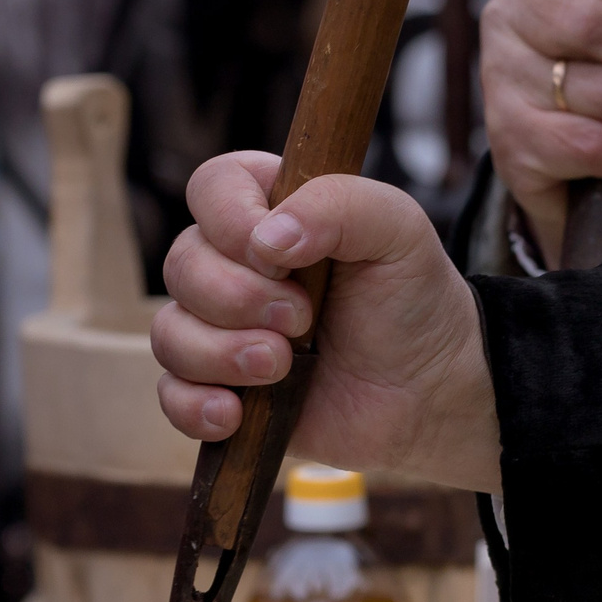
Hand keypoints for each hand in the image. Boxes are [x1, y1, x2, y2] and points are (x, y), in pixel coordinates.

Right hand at [152, 153, 499, 490]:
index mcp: (271, 209)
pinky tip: (236, 414)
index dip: (230, 221)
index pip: (211, 187)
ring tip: (283, 366)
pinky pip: (170, 395)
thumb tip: (267, 240)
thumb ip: (340, 204)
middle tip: (303, 320)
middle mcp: (235, 264)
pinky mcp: (222, 388)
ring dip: (221, 353)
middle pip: (181, 265)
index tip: (281, 257)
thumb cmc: (414, 300)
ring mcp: (223, 328)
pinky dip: (194, 406)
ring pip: (169, 332)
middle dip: (238, 298)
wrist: (432, 391)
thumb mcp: (400, 230)